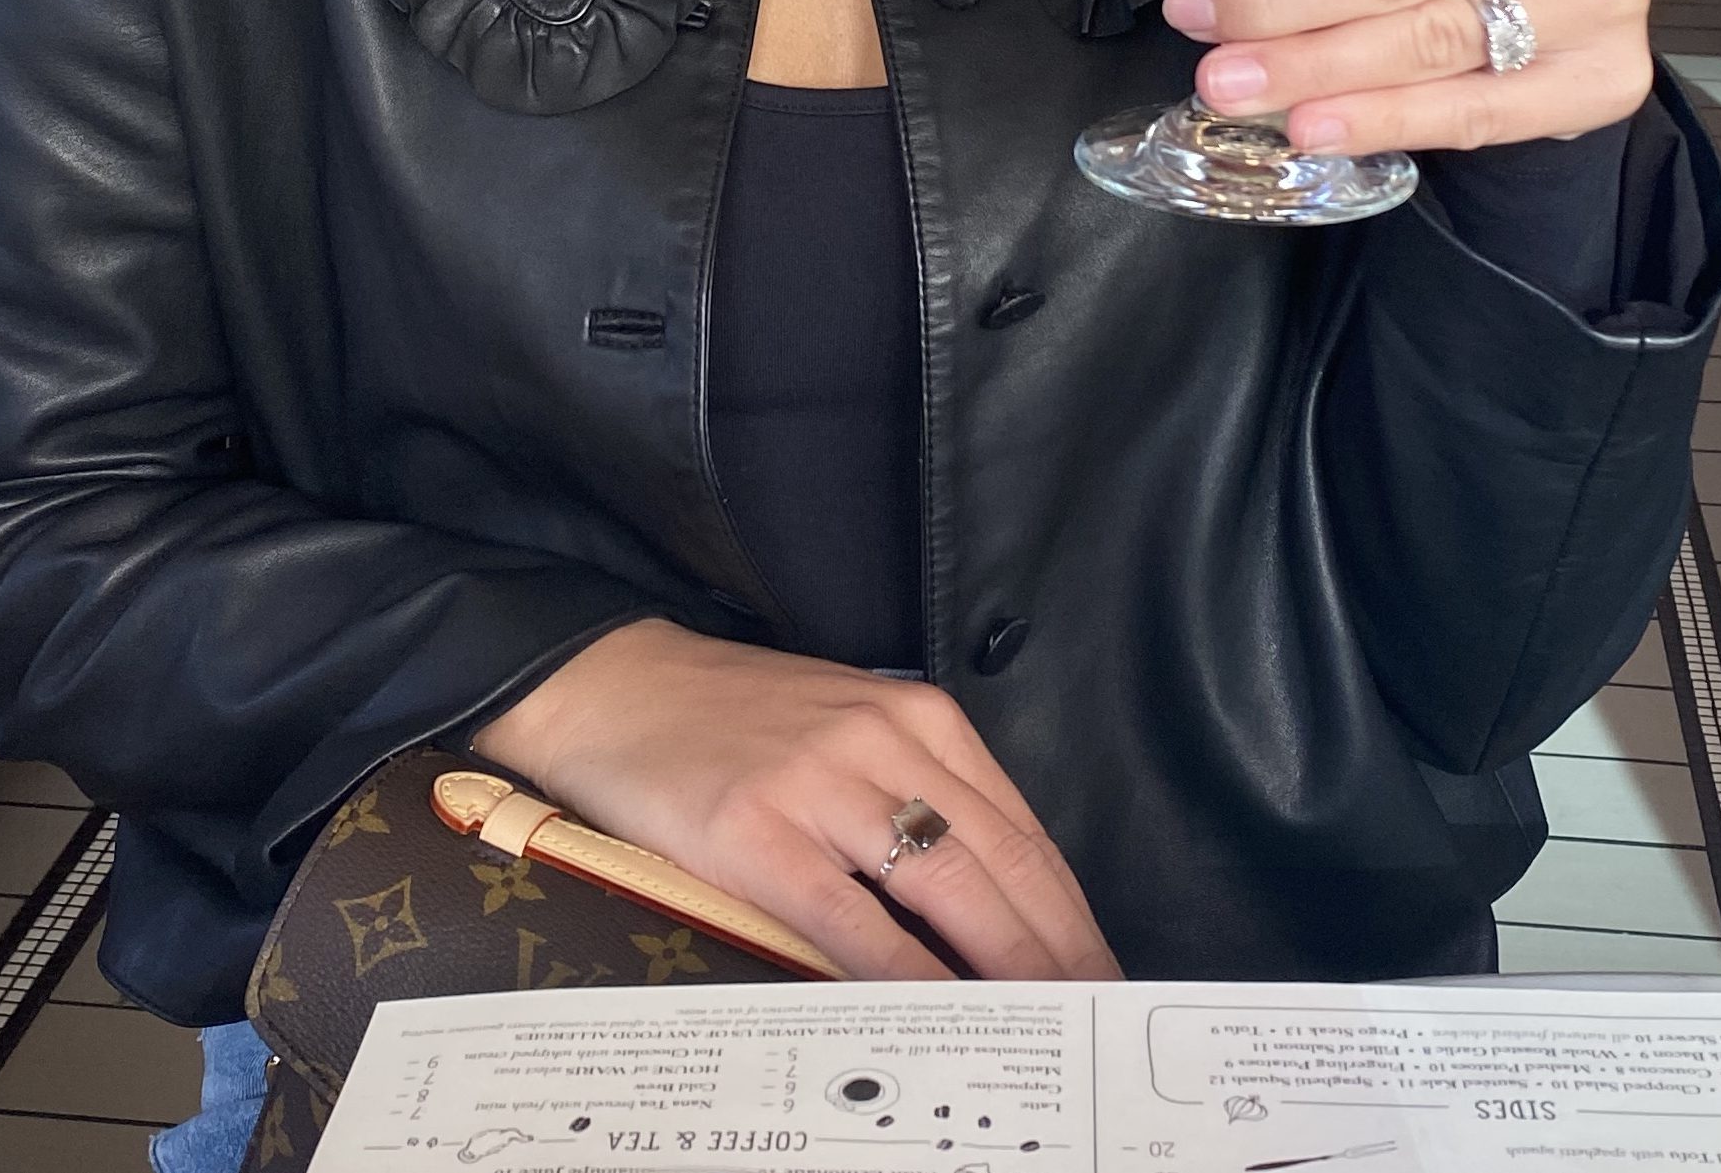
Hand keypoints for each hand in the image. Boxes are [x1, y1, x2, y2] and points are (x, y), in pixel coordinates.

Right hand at [474, 619, 1117, 982]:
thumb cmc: (735, 720)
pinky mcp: (757, 833)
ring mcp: (820, 785)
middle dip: (1062, 959)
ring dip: (1008, 972)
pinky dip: (907, 980)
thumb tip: (996, 907)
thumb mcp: (847, 730)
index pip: (1025, 833)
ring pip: (948, 889)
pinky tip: (938, 1022)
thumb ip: (918, 795)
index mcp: (917, 718)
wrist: (613, 684)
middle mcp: (883, 742)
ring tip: (1046, 1037)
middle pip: (1002, 866)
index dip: (1073, 918)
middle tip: (1100, 1029)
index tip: (1107, 983)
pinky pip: (853, 923)